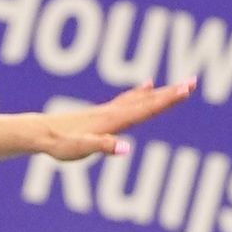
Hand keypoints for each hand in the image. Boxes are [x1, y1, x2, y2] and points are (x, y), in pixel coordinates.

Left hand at [34, 78, 195, 161]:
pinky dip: (140, 92)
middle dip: (171, 93)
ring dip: (161, 91)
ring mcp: (107, 111)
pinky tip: (146, 85)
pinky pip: (127, 100)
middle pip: (147, 101)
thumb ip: (101, 147)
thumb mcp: (78, 150)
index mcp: (111, 121)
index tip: (186, 89)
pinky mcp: (101, 113)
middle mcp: (112, 112)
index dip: (166, 101)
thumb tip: (126, 149)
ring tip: (180, 84)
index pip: (145, 109)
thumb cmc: (58, 144)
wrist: (39, 132)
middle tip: (193, 82)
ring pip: (140, 99)